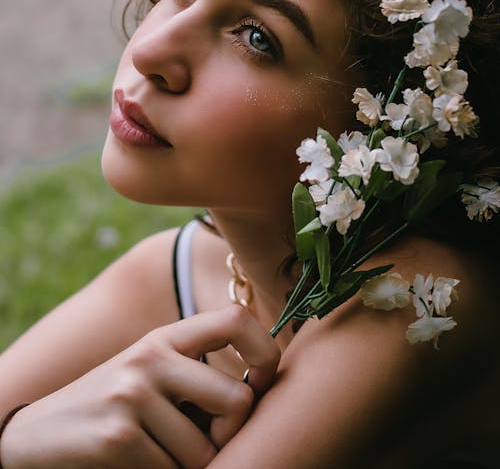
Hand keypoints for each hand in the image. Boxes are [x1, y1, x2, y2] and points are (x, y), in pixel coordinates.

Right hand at [0, 305, 279, 468]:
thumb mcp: (151, 372)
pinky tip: (137, 463)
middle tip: (208, 442)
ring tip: (159, 452)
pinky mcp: (117, 437)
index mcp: (165, 337)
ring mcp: (132, 395)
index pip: (235, 320)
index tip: (262, 382)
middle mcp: (151, 358)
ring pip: (206, 450)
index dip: (265, 351)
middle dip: (230, 434)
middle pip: (237, 399)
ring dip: (190, 465)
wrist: (37, 435)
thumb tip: (259, 391)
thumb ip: (195, 373)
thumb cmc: (111, 405)